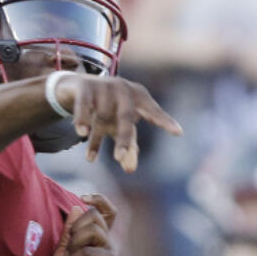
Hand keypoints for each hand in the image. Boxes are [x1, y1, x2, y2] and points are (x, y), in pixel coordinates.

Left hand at [46, 194, 116, 255]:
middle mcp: (106, 241)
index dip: (99, 199)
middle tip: (68, 246)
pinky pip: (92, 250)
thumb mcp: (61, 250)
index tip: (84, 197)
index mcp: (96, 236)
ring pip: (94, 230)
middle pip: (96, 215)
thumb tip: (76, 207)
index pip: (107, 210)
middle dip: (76, 226)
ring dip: (75, 242)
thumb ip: (69, 230)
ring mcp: (109, 252)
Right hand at [54, 75, 181, 172]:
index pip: (153, 112)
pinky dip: (82, 120)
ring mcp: (104, 85)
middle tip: (120, 158)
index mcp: (139, 97)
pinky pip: (85, 106)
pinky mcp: (85, 86)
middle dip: (123, 139)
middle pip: (125, 117)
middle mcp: (124, 89)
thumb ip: (128, 146)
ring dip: (96, 138)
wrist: (78, 87)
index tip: (178, 132)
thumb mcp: (119, 127)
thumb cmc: (108, 109)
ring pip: (101, 116)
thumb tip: (130, 170)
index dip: (164, 121)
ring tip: (91, 159)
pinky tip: (81, 134)